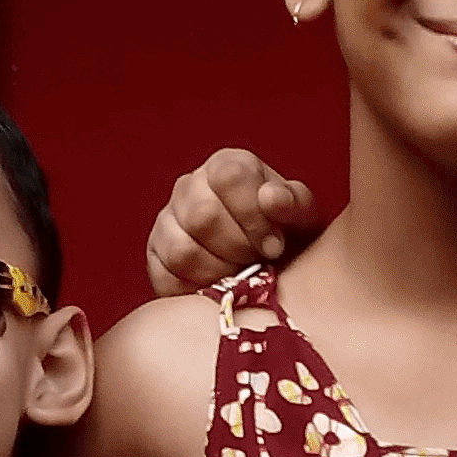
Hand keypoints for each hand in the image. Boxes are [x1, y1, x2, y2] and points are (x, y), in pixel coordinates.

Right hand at [146, 149, 318, 295]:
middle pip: (202, 216)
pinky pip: (165, 275)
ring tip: (240, 277)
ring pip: (181, 251)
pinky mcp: (155, 254)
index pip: (228, 177)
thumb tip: (271, 198)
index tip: (275, 246)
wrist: (267, 263)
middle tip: (259, 262)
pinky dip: (195, 289)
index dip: (253, 215)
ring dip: (218, 272)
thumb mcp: (301, 216)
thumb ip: (292, 203)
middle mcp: (190, 186)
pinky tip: (218, 287)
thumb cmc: (284, 232)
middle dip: (239, 249)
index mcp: (226, 166)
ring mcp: (167, 220)